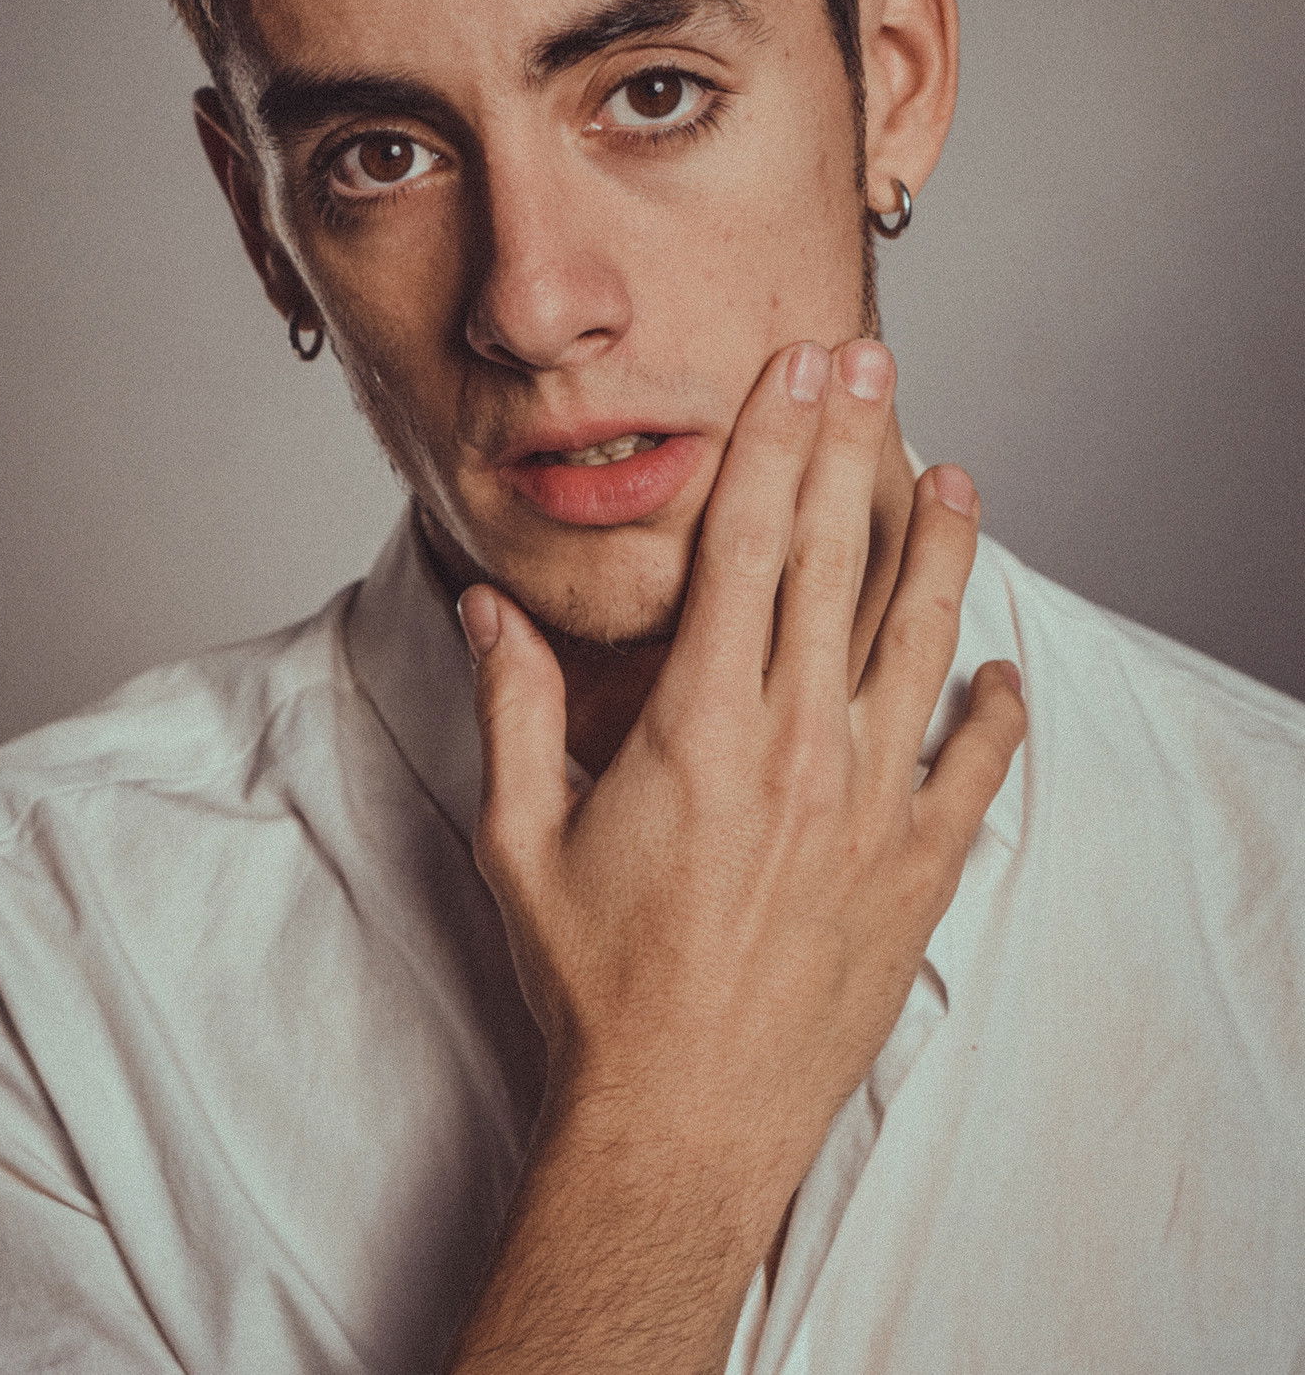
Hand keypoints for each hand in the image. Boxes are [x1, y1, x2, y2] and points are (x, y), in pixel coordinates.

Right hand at [458, 337, 1024, 1228]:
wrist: (679, 1123)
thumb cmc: (594, 985)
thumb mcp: (518, 839)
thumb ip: (510, 706)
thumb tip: (483, 604)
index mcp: (700, 726)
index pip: (744, 545)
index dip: (771, 443)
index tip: (793, 368)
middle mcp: (795, 747)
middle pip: (833, 561)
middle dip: (851, 446)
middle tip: (870, 362)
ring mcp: (866, 807)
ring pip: (916, 644)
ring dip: (939, 550)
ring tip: (957, 475)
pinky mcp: (911, 872)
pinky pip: (972, 774)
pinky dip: (995, 716)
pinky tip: (1003, 673)